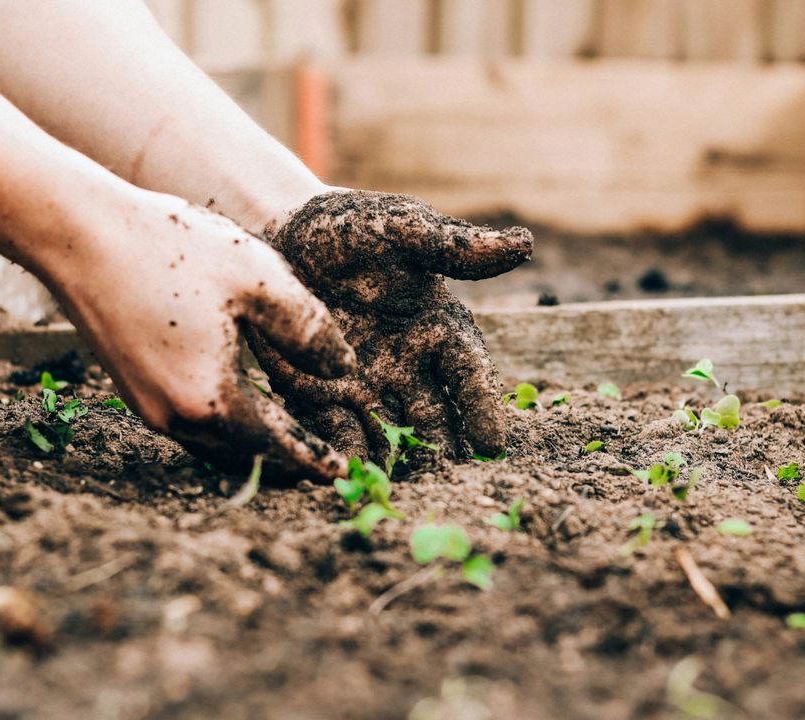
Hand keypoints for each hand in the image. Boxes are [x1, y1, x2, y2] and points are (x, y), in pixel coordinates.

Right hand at [43, 189, 355, 480]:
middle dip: (285, 462)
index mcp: (211, 399)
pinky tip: (240, 406)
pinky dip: (224, 427)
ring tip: (288, 440)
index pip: (277, 445)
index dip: (313, 458)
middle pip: (244, 455)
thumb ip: (309, 329)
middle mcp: (174, 416)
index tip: (341, 473)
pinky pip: (190, 424)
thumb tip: (343, 369)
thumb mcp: (259, 279)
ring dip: (253, 447)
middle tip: (321, 463)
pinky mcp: (131, 387)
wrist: (79, 234)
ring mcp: (147, 406)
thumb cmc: (171, 249)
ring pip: (214, 445)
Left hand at [250, 190, 531, 463]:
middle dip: (443, 452)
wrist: (281, 233)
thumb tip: (524, 244)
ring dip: (396, 463)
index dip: (482, 408)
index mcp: (439, 328)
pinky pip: (336, 432)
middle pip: (434, 418)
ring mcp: (366, 386)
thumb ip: (453, 246)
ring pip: (389, 434)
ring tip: (399, 493)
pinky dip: (344, 455)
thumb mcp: (401, 229)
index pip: (469, 375)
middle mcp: (409, 366)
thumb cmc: (351, 227)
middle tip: (450, 485)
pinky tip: (346, 476)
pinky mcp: (321, 396)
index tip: (493, 444)